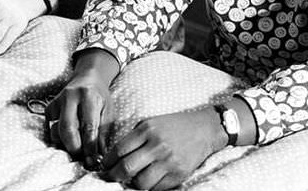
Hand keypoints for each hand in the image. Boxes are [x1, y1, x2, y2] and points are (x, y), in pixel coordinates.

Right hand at [45, 49, 119, 168]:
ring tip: (77, 148)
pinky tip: (68, 138)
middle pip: (67, 129)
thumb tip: (99, 156)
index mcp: (89, 96)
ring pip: (56, 130)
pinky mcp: (50, 106)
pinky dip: (58, 137)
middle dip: (74, 148)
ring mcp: (58, 101)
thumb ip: (102, 133)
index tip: (92, 161)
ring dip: (66, 145)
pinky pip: (50, 128)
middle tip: (82, 157)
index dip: (90, 147)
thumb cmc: (100, 97)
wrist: (88, 78)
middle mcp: (71, 96)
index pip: (88, 126)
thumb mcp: (108, 111)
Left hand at [102, 108, 225, 190]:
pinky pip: (157, 188)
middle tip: (109, 178)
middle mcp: (157, 145)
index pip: (119, 150)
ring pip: (141, 183)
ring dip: (132, 184)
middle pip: (127, 168)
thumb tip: (115, 156)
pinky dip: (149, 187)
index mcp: (147, 130)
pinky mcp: (178, 174)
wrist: (203, 129)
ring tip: (130, 180)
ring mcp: (168, 161)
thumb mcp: (151, 123)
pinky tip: (146, 181)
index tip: (104, 166)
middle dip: (113, 176)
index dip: (108, 161)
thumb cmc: (174, 125)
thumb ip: (134, 137)